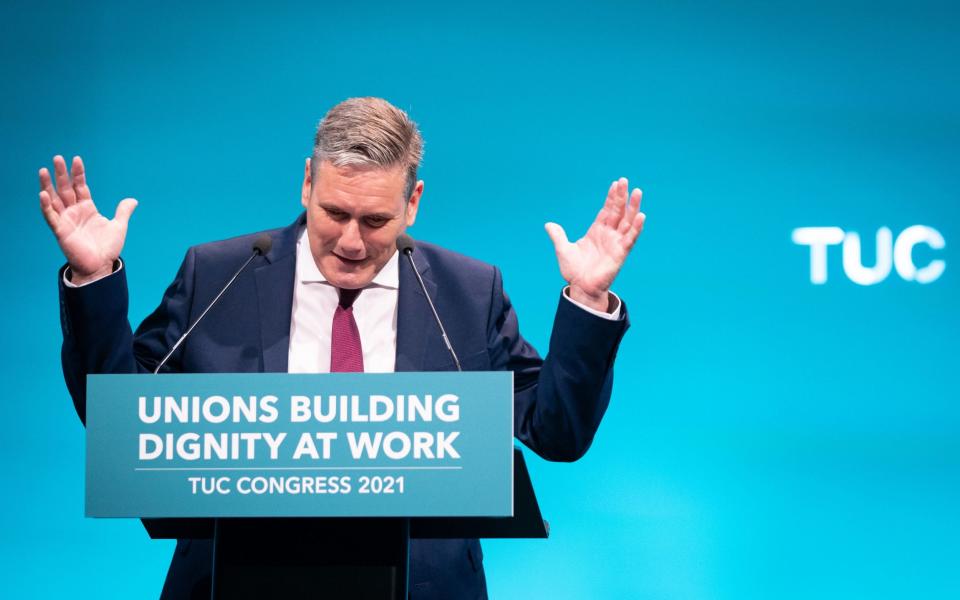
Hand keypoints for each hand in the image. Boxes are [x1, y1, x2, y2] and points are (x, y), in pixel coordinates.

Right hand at [39, 155, 137, 284]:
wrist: (101, 266)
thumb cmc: (108, 248)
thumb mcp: (119, 226)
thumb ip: (123, 212)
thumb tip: (133, 200)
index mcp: (88, 208)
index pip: (80, 186)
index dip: (78, 174)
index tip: (76, 159)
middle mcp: (75, 212)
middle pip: (65, 189)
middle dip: (62, 174)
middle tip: (58, 157)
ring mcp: (66, 220)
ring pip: (54, 199)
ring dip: (48, 185)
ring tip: (44, 170)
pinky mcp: (61, 231)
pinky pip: (51, 216)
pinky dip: (46, 206)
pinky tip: (43, 194)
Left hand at [545, 177, 644, 311]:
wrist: (581, 288)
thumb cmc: (574, 271)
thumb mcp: (563, 249)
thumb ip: (558, 236)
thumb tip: (549, 224)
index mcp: (596, 231)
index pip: (606, 210)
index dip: (610, 197)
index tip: (615, 184)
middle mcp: (608, 234)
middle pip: (617, 211)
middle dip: (621, 196)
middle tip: (625, 180)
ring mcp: (616, 242)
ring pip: (627, 221)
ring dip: (633, 207)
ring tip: (638, 192)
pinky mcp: (620, 253)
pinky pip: (630, 238)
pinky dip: (636, 227)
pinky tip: (641, 215)